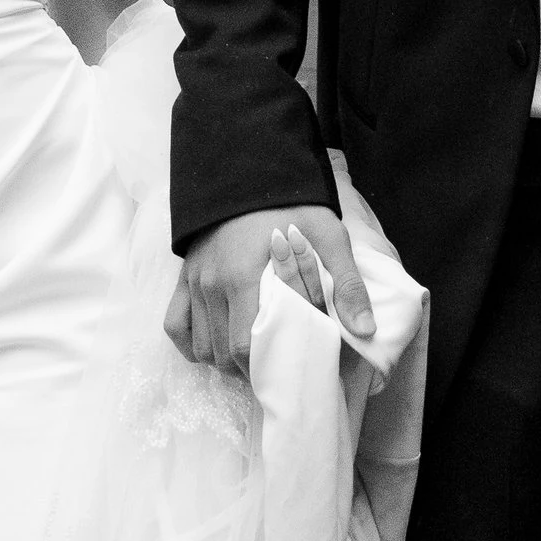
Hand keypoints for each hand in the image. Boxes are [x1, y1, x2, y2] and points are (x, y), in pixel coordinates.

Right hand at [167, 206, 373, 373]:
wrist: (251, 169)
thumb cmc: (292, 204)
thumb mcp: (329, 236)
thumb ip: (347, 284)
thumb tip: (365, 330)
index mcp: (243, 278)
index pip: (244, 346)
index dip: (265, 368)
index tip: (288, 371)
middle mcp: (212, 284)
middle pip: (222, 353)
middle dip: (249, 369)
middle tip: (276, 367)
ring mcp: (194, 282)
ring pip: (201, 346)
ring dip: (223, 360)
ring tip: (252, 358)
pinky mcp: (184, 278)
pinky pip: (175, 324)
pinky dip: (192, 344)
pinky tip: (215, 347)